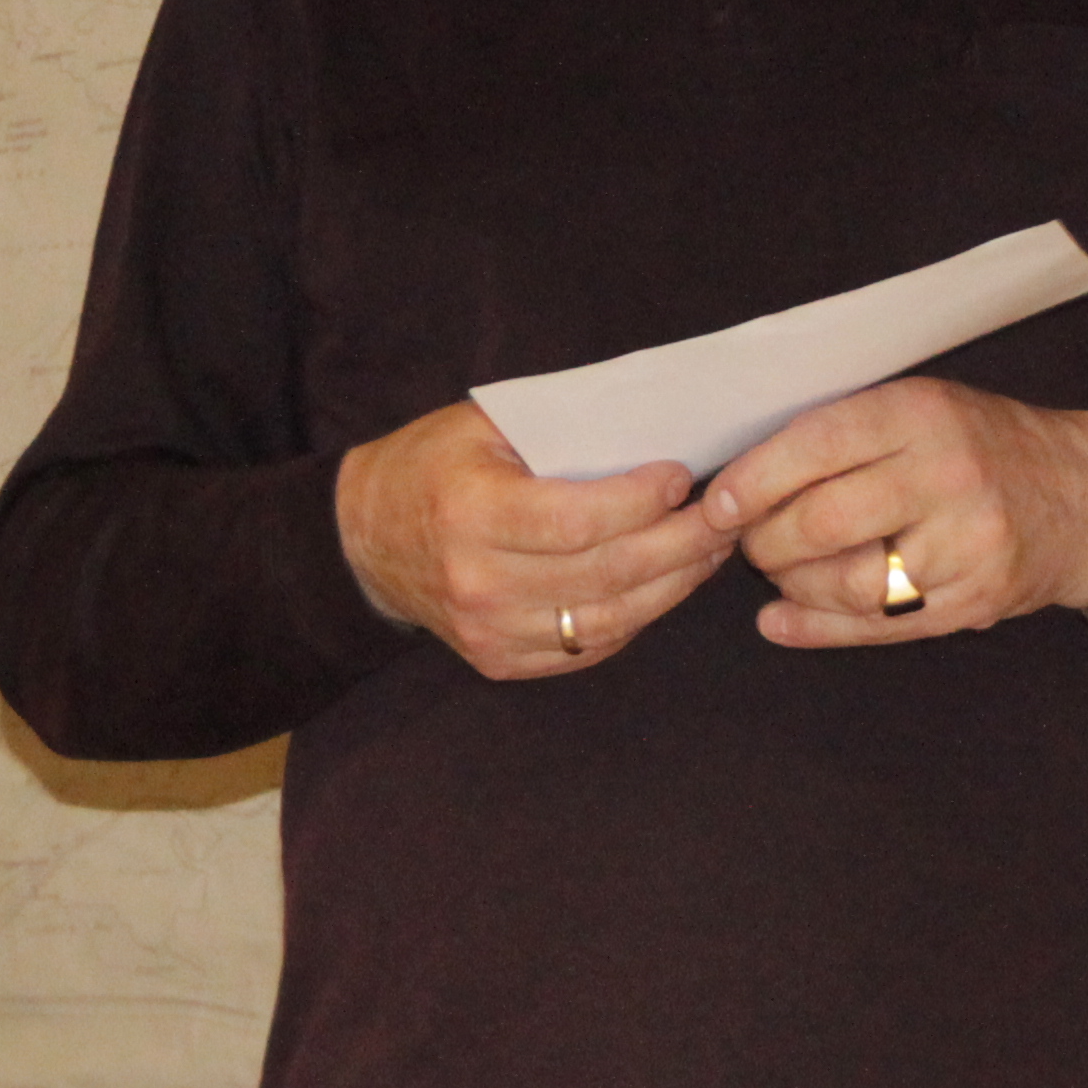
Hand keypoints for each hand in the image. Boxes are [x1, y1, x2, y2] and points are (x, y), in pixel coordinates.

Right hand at [337, 399, 728, 677]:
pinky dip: (637, 617)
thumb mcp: (480, 426)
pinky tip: (666, 585)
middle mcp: (478, 582)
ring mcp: (489, 632)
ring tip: (709, 551)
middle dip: (680, 545)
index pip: (576, 520)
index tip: (682, 477)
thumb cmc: (432, 466)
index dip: (640, 504)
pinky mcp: (500, 661)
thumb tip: (654, 432)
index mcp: (470, 512)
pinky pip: (589, 648)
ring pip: (609, 621)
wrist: (363, 540)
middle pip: (605, 574)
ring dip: (673, 586)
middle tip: (724, 516)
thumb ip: (558, 433)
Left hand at [702, 379, 1087, 647]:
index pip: (816, 446)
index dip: (754, 481)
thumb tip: (741, 479)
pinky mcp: (972, 603)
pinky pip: (877, 628)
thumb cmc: (981, 445)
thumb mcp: (921, 408)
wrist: (1084, 497)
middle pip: (822, 523)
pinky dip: (817, 630)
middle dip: (765, 540)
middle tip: (749, 541)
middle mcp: (947, 477)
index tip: (717, 504)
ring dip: (792, 585)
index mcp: (923, 414)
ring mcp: (965, 546)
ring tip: (782, 570)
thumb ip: (843, 434)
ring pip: (845, 584)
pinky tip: (782, 621)